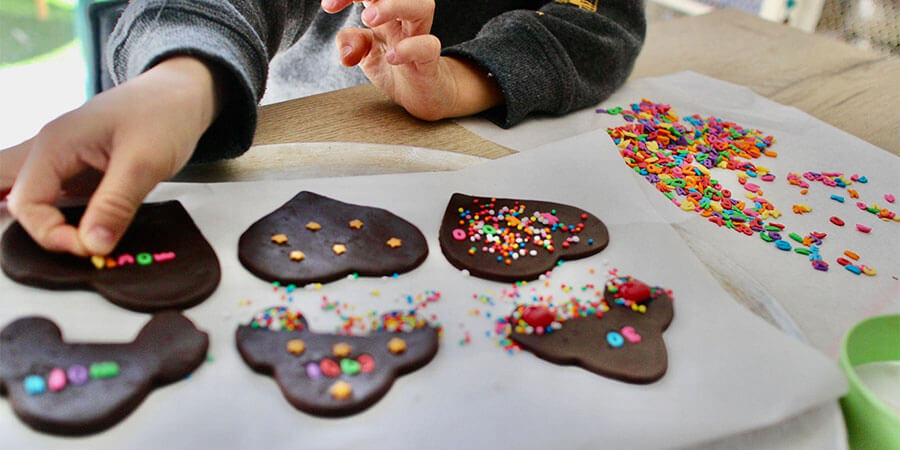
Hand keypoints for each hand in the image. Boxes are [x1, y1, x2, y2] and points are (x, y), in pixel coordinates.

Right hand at [1, 56, 223, 255]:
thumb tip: (93, 246)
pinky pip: (50, 192)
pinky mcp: (77, 166)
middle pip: (13, 193)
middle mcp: (48, 149)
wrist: (182, 92)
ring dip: (39, 219)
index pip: (27, 202)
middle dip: (32, 226)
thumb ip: (115, 205)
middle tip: (69, 247)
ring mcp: (60, 157)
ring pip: (27, 191)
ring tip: (64, 242)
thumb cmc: (165, 116)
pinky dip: (53, 212)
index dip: (52, 233)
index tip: (91, 248)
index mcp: (55, 144)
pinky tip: (70, 228)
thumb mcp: (145, 162)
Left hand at [323, 0, 501, 119]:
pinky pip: (428, 46)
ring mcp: (419, 37)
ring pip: (423, 6)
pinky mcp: (428, 61)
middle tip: (355, 8)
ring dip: (393, 5)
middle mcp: (405, 19)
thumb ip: (348, 42)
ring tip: (368, 18)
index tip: (328, 6)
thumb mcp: (363, 51)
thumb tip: (346, 51)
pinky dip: (409, 48)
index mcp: (386, 10)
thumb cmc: (393, 65)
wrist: (421, 93)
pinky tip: (391, 57)